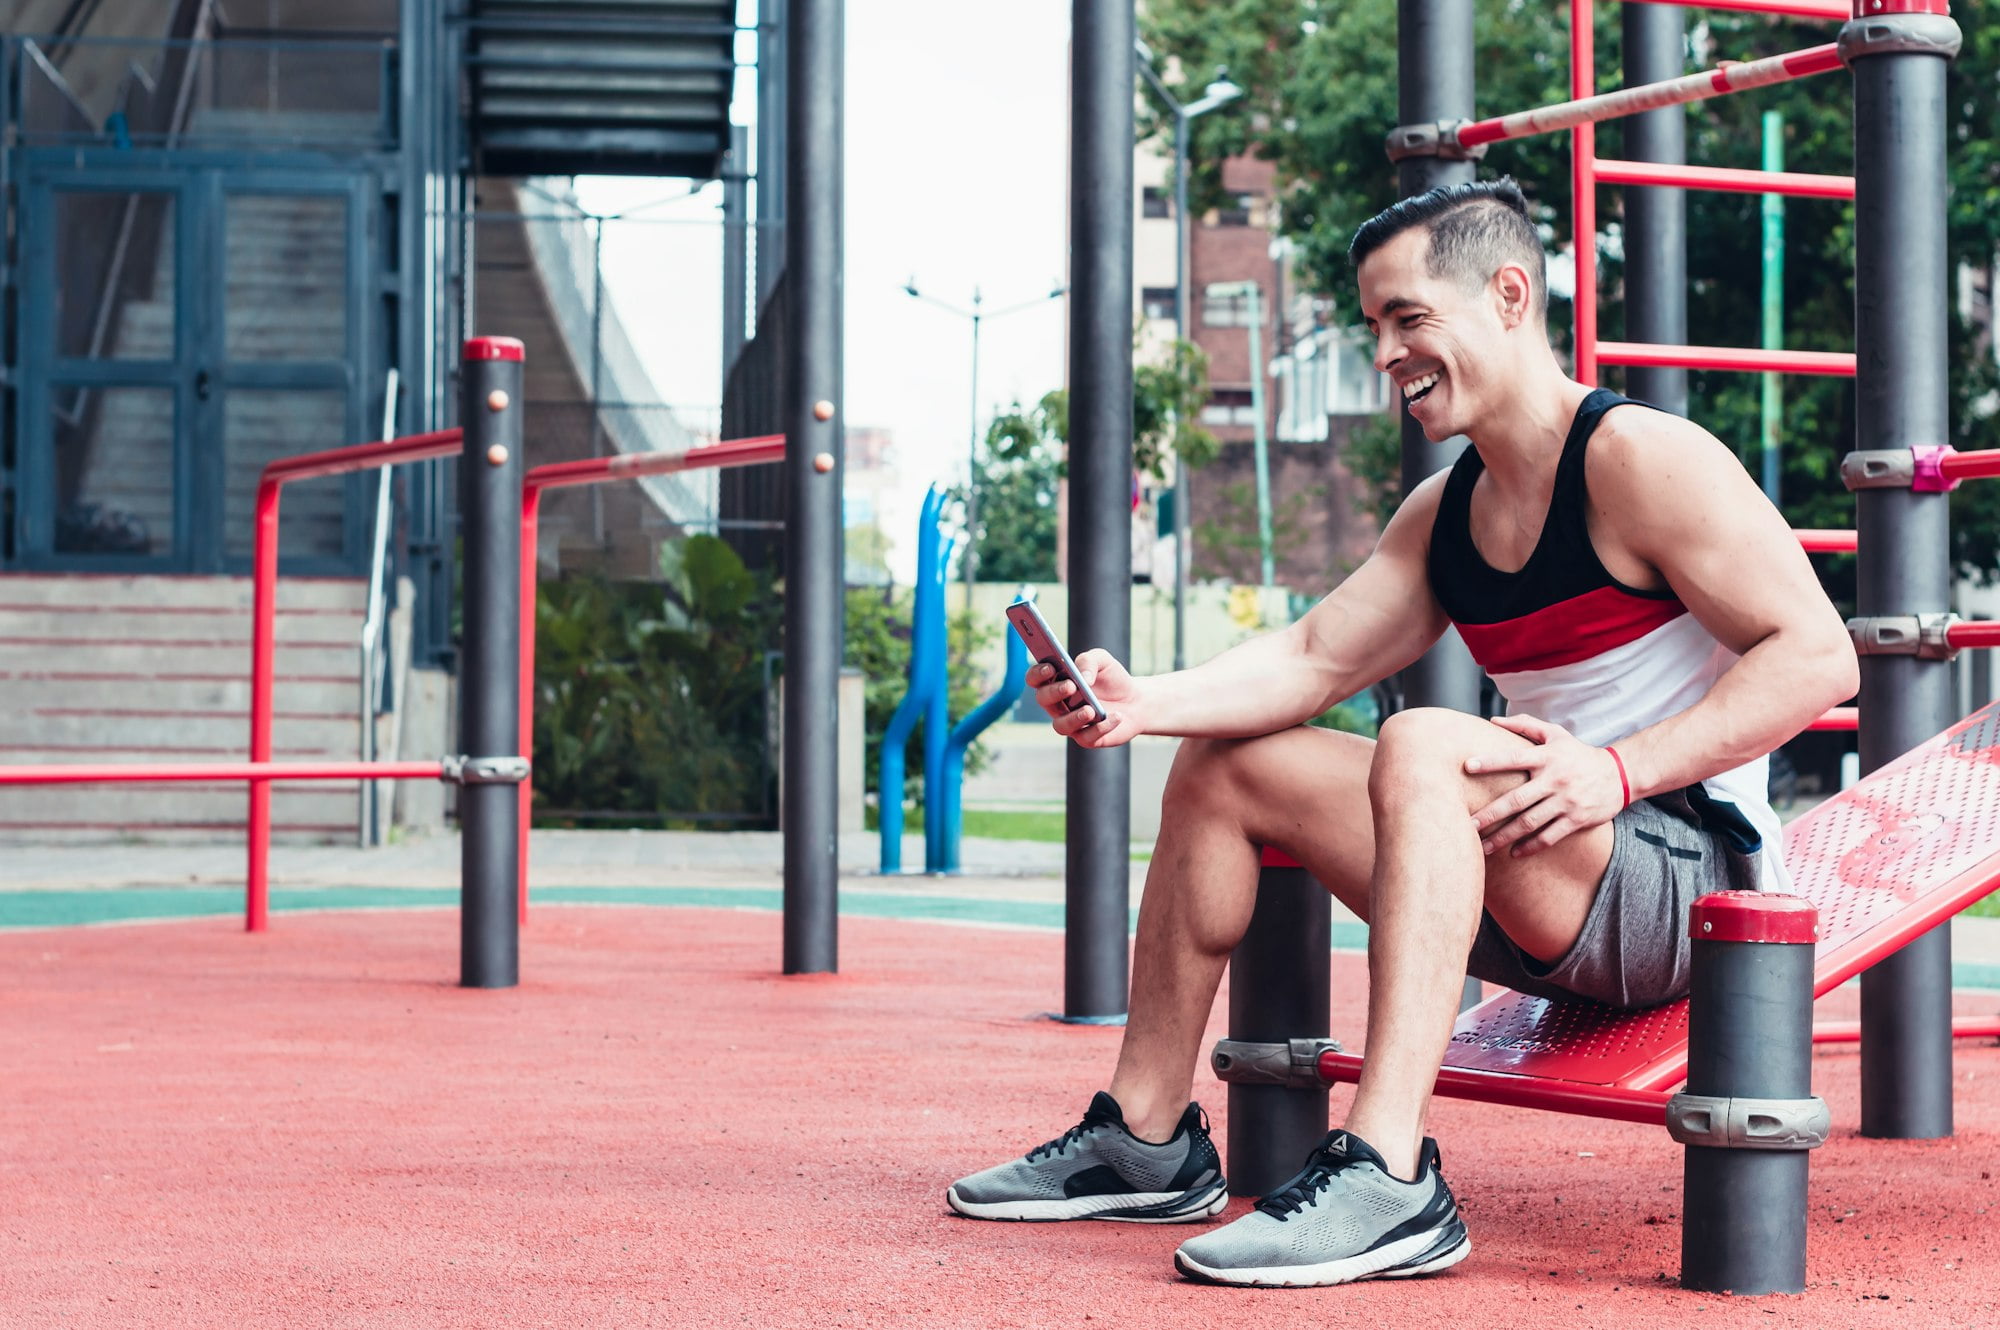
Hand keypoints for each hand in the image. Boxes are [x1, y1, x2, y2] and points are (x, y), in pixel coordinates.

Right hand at [1027, 649, 1145, 748]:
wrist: (1135, 701)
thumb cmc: (1112, 679)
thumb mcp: (1103, 661)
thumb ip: (1088, 661)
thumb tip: (1082, 678)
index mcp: (1056, 682)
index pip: (1035, 678)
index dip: (1037, 674)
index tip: (1050, 668)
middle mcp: (1058, 705)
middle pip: (1043, 700)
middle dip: (1054, 692)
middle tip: (1071, 686)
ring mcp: (1071, 723)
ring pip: (1060, 725)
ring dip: (1073, 718)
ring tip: (1090, 710)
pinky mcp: (1087, 738)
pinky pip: (1088, 737)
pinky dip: (1101, 727)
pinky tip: (1116, 716)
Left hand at [1464, 714, 1625, 858]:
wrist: (1620, 774)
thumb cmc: (1579, 754)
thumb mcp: (1556, 735)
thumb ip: (1525, 725)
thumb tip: (1493, 720)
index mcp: (1547, 757)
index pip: (1514, 758)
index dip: (1491, 761)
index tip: (1467, 766)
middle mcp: (1555, 779)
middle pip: (1517, 799)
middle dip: (1491, 814)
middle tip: (1467, 824)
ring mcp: (1566, 801)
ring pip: (1530, 822)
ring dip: (1505, 836)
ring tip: (1484, 847)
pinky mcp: (1576, 819)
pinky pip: (1549, 836)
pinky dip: (1531, 846)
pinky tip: (1513, 853)